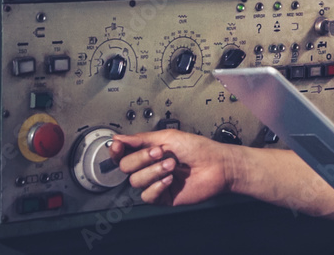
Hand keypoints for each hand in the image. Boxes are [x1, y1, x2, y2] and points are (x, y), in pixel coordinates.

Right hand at [109, 130, 233, 205]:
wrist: (217, 165)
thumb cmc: (198, 149)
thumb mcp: (169, 136)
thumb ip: (142, 139)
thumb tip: (119, 137)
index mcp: (149, 151)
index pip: (123, 153)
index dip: (116, 151)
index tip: (118, 146)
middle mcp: (149, 167)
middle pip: (125, 167)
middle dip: (141, 158)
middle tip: (160, 152)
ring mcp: (155, 183)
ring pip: (135, 181)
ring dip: (154, 171)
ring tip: (172, 165)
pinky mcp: (162, 197)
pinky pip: (147, 196)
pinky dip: (157, 186)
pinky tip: (170, 180)